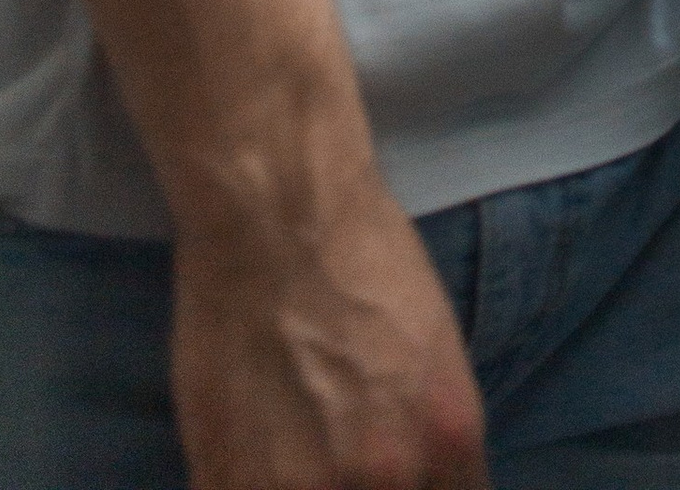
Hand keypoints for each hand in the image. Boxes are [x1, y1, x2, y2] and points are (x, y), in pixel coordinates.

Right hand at [171, 171, 487, 489]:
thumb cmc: (365, 257)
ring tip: (294, 454)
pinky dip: (249, 487)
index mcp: (447, 437)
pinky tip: (253, 458)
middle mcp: (388, 477)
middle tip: (342, 458)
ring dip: (305, 487)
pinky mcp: (232, 484)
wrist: (277, 218)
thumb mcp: (437, 350)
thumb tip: (418, 481)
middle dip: (368, 487)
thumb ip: (431, 435)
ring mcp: (306, 489)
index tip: (406, 476)